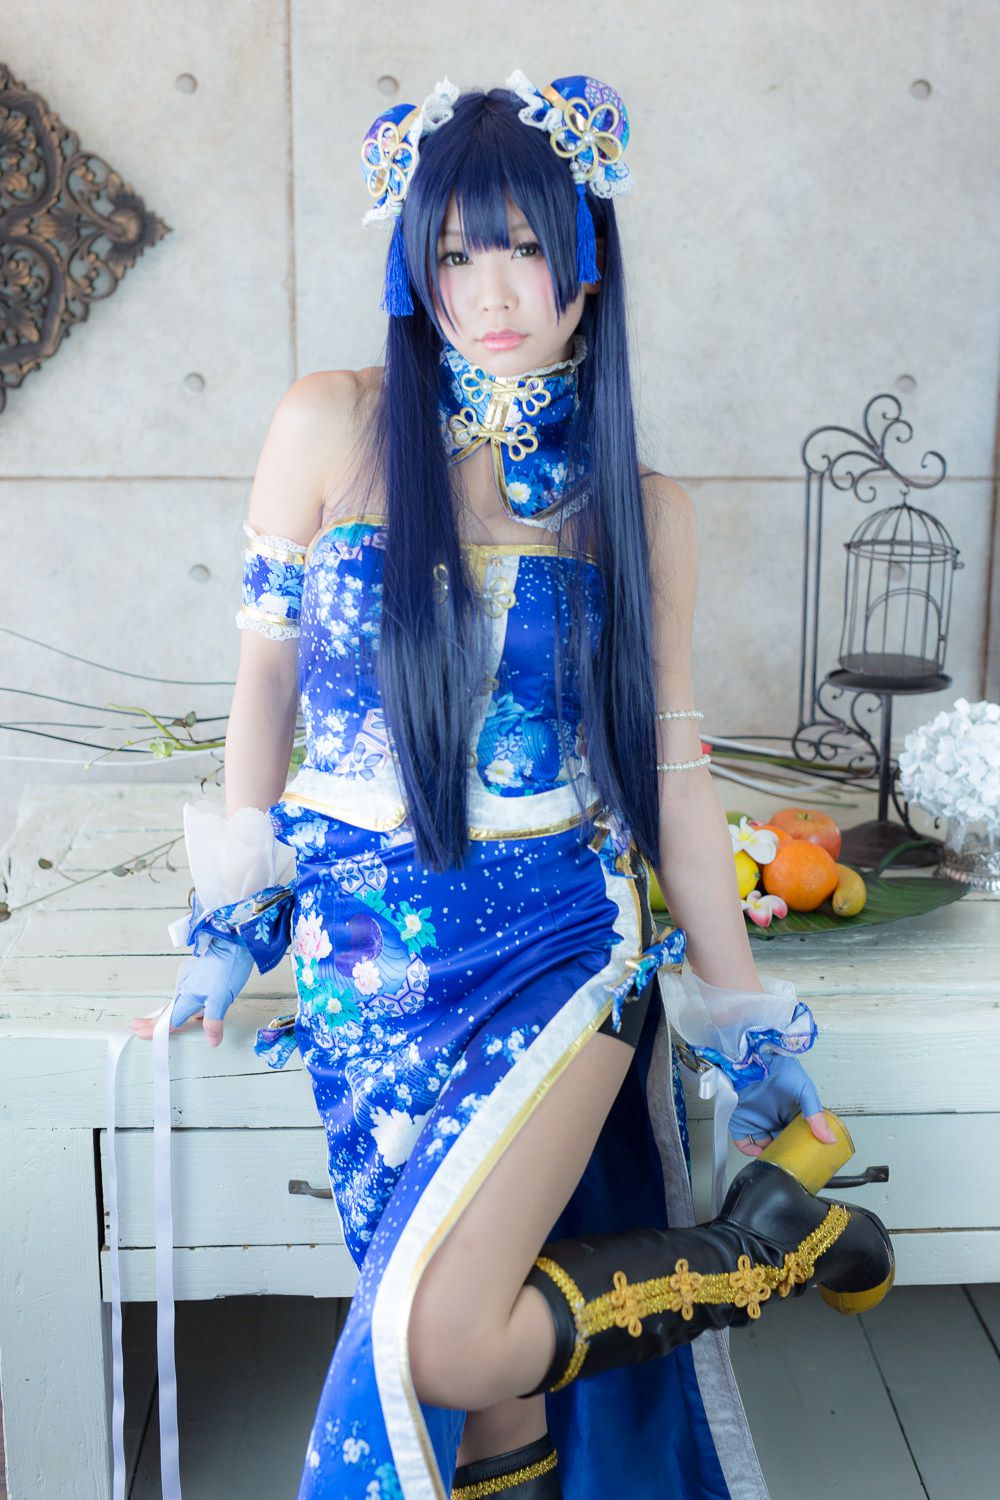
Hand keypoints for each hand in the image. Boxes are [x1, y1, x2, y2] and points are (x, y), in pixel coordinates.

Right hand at [130, 933, 254, 1046]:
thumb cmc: (227, 968)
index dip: (157, 1029)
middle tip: (137, 1026)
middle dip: (152, 1020)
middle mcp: (187, 989)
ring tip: (156, 1020)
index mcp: (188, 997)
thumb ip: (214, 1021)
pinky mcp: (199, 975)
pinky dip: (180, 1003)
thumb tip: (211, 1041)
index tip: (141, 1033)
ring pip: (177, 1001)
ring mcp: (192, 980)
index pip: (170, 1018)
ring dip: (166, 1012)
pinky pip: (186, 993)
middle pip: (167, 1009)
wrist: (232, 942)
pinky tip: (189, 1007)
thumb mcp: (222, 999)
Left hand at [729, 1052, 836, 1157]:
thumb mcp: (804, 1089)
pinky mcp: (741, 1120)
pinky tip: (758, 1152)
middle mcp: (774, 1117)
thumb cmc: (778, 1065)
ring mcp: (758, 1119)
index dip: (803, 1146)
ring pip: (764, 1145)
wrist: (752, 1058)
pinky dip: (748, 1150)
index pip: (798, 1134)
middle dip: (786, 1154)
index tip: (809, 1159)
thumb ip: (815, 1114)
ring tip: (776, 1163)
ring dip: (769, 1155)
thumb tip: (829, 1138)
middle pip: (781, 1142)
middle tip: (792, 1165)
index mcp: (790, 1111)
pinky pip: (743, 1141)